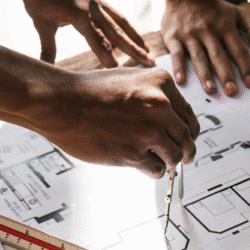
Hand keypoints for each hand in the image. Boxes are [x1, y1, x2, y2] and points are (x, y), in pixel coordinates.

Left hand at [17, 0, 151, 67]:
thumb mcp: (39, 20)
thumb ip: (47, 46)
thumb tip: (46, 68)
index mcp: (78, 14)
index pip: (98, 41)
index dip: (109, 59)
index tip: (119, 76)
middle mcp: (92, 8)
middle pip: (117, 32)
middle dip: (134, 49)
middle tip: (150, 62)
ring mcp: (95, 2)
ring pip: (120, 22)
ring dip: (134, 37)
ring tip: (148, 49)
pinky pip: (114, 14)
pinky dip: (124, 26)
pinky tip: (129, 35)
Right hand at [37, 67, 199, 178]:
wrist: (61, 102)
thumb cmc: (88, 90)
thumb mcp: (129, 78)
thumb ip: (153, 94)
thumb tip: (171, 117)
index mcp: (162, 83)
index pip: (188, 114)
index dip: (188, 131)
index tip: (185, 138)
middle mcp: (160, 105)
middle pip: (187, 137)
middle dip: (186, 150)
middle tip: (182, 157)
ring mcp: (148, 130)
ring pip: (176, 156)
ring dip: (170, 163)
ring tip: (161, 163)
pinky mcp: (134, 152)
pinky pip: (156, 168)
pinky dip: (153, 171)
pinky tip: (144, 166)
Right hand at [161, 0, 249, 96]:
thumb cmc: (214, 8)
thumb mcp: (237, 12)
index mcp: (225, 26)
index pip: (238, 50)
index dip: (245, 67)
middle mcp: (208, 31)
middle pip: (219, 56)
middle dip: (226, 75)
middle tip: (232, 92)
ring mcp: (190, 34)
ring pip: (199, 57)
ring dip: (205, 74)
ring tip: (211, 90)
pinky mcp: (173, 37)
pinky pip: (177, 54)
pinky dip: (178, 67)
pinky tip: (181, 81)